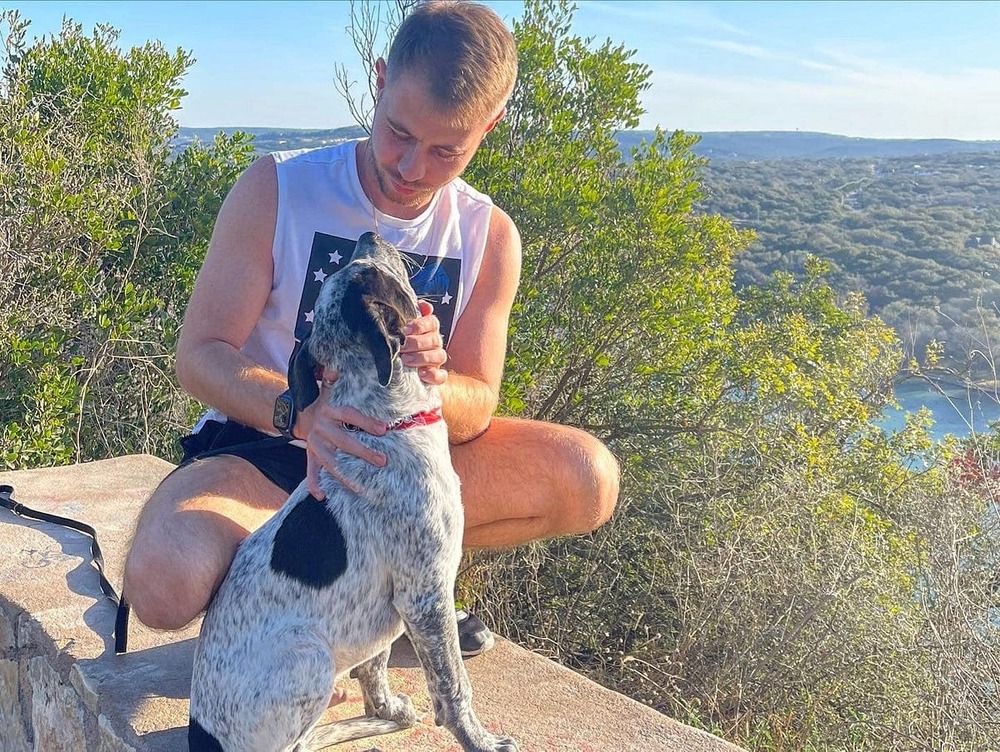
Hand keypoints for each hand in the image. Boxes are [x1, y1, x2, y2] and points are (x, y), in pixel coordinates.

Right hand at [297, 373, 387, 498]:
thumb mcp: (331, 386)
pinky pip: (310, 471)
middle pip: (344, 441)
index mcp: (330, 410)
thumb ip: (337, 376)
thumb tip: (339, 366)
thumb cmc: (327, 400)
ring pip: (331, 461)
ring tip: (362, 485)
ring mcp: (315, 444)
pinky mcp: (310, 456)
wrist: (301, 413)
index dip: (366, 421)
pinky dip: (314, 483)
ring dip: (346, 474)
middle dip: (363, 452)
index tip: (384, 429)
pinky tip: (322, 495)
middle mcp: (322, 428)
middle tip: (383, 461)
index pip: (350, 415)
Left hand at [401, 300, 447, 385]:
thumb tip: (423, 306)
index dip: (420, 325)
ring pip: (440, 356)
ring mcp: (436, 360)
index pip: (432, 322)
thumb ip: (408, 314)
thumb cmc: (397, 340)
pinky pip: (441, 376)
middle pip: (434, 339)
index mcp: (428, 328)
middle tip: (401, 346)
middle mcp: (435, 343)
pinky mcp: (436, 376)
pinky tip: (421, 374)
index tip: (405, 330)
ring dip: (422, 358)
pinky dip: (433, 375)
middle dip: (417, 343)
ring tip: (406, 360)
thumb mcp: (399, 326)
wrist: (394, 365)